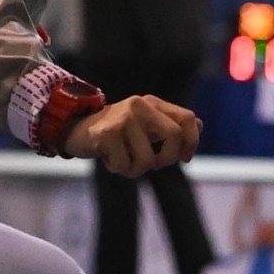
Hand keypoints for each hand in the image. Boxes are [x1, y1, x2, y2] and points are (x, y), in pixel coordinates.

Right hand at [62, 95, 200, 177]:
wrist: (75, 127)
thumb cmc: (116, 133)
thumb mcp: (145, 126)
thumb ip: (170, 125)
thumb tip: (198, 126)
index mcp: (153, 103)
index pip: (188, 119)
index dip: (192, 142)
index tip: (185, 158)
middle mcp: (140, 105)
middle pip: (174, 136)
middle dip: (166, 159)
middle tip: (151, 163)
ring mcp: (123, 118)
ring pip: (148, 159)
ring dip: (136, 169)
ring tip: (123, 160)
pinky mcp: (107, 133)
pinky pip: (124, 165)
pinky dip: (117, 168)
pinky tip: (108, 156)